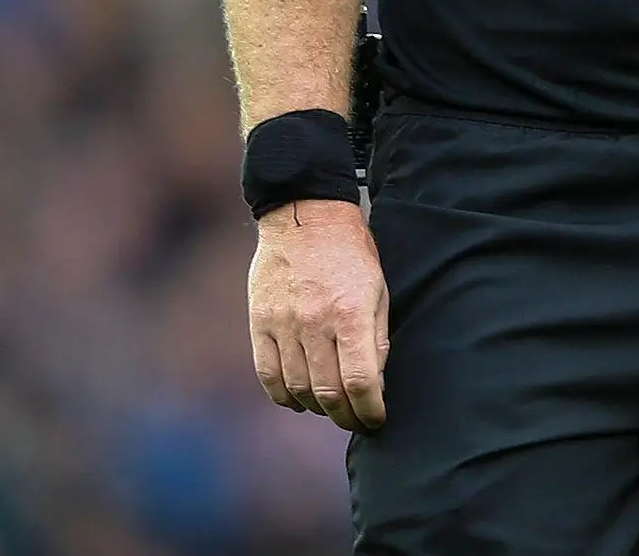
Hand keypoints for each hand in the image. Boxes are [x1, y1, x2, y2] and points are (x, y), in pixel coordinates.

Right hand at [250, 197, 389, 430]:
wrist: (306, 217)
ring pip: (297, 388)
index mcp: (351, 314)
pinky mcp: (260, 321)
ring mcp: (284, 323)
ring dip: (316, 408)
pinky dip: (283, 395)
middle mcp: (315, 322)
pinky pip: (268, 374)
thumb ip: (377, 339)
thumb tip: (374, 384)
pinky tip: (298, 398)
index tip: (376, 420)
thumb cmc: (350, 255)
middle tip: (355, 421)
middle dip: (346, 417)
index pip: (359, 381)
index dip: (369, 410)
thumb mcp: (378, 290)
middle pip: (328, 392)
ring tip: (330, 407)